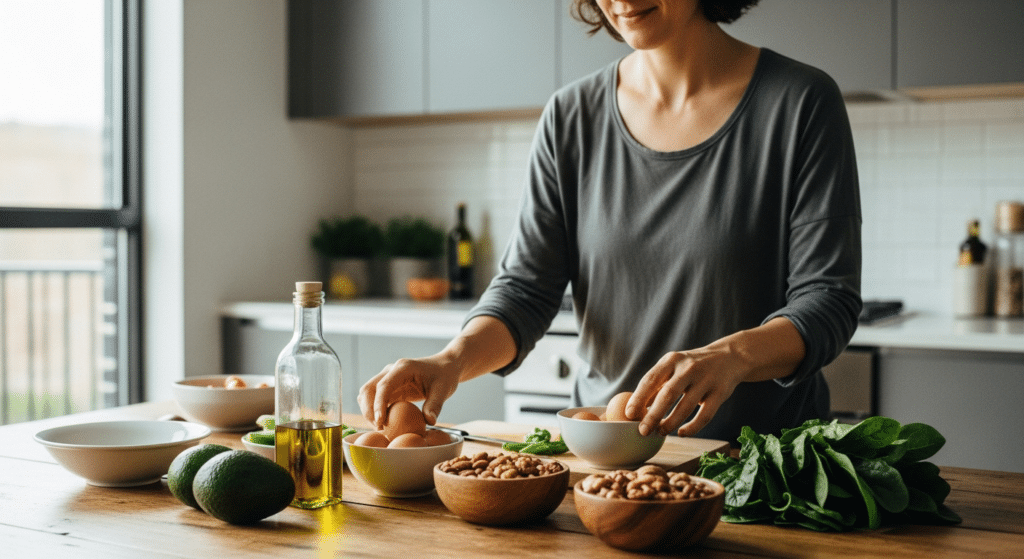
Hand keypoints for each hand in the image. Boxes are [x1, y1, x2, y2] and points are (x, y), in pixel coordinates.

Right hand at [358, 356, 460, 429]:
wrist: (444, 367)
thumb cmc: (445, 376)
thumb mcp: (444, 389)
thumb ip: (435, 405)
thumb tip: (429, 422)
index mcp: (403, 368)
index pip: (384, 386)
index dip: (379, 405)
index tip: (380, 423)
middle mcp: (391, 370)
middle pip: (369, 389)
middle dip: (368, 410)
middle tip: (379, 429)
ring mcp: (388, 377)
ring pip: (368, 393)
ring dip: (368, 411)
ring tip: (380, 428)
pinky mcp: (389, 386)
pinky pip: (375, 398)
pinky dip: (374, 410)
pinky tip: (383, 422)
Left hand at [626, 318, 805, 436]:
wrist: (729, 357)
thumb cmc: (692, 366)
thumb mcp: (675, 365)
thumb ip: (658, 383)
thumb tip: (634, 409)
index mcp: (672, 360)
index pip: (651, 379)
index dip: (638, 398)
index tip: (628, 414)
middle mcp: (688, 368)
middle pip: (667, 394)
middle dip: (653, 415)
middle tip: (642, 431)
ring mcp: (706, 380)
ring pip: (685, 407)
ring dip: (671, 423)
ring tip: (660, 433)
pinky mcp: (720, 393)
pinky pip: (705, 415)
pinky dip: (692, 427)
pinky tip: (682, 433)